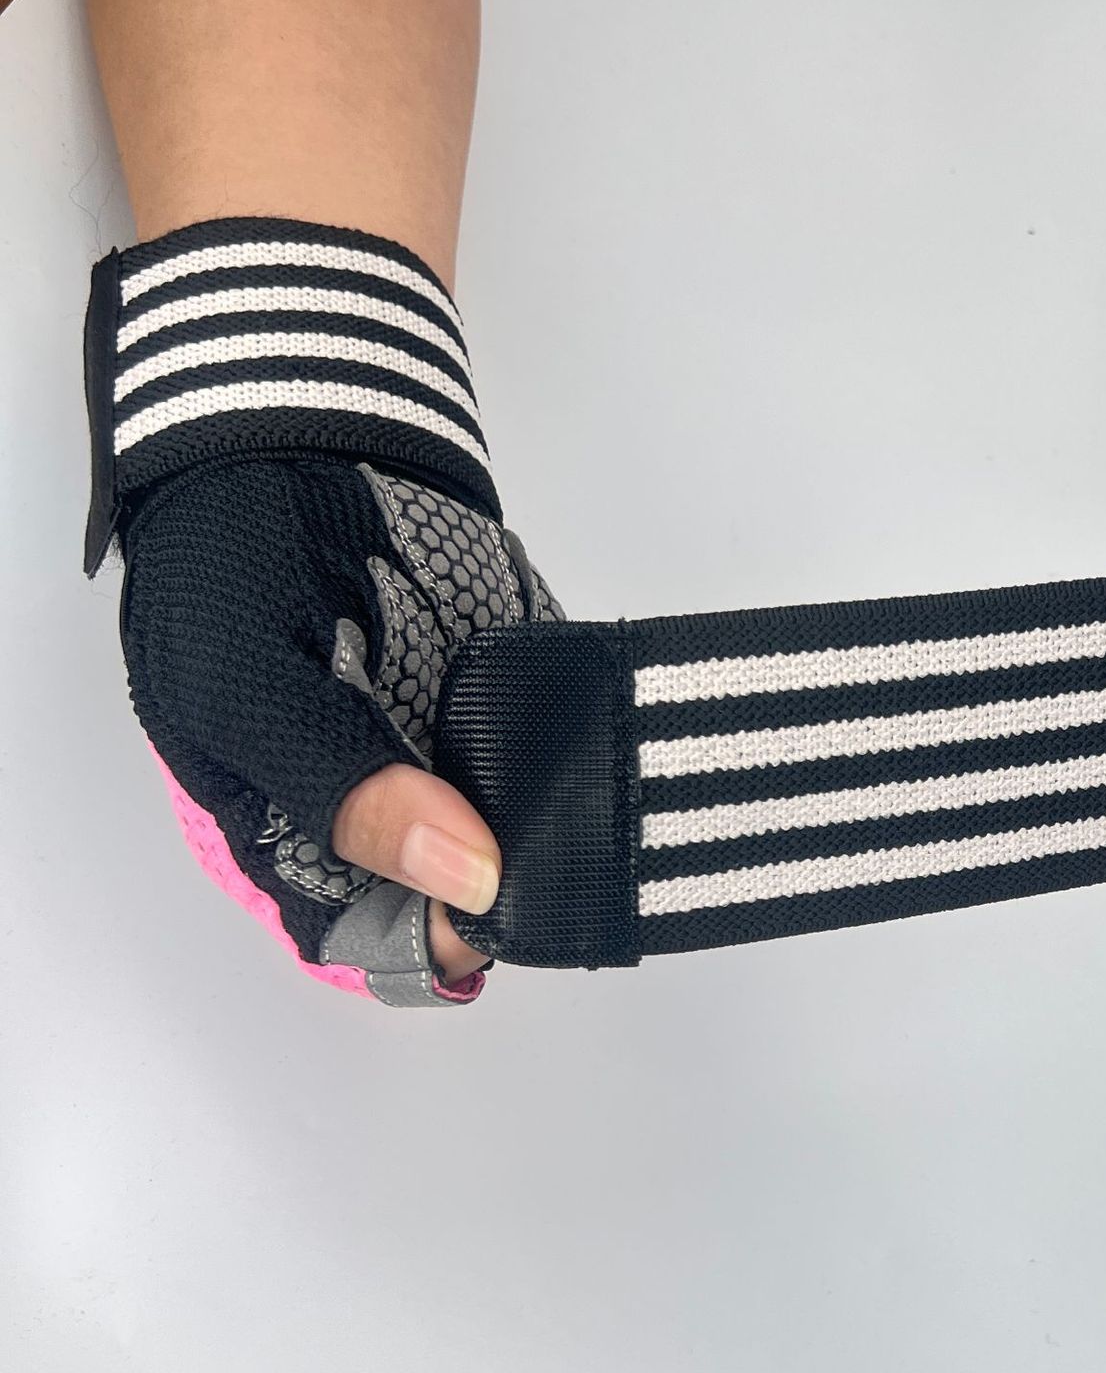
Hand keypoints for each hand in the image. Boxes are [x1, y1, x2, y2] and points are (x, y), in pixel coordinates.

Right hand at [123, 456, 560, 1003]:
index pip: (372, 935)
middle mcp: (376, 811)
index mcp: (290, 831)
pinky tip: (609, 754)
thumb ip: (344, 787)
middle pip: (462, 897)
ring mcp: (443, 758)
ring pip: (519, 836)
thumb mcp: (250, 684)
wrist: (290, 433)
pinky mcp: (500, 703)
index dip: (436, 939)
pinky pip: (555, 754)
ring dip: (561, 831)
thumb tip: (467, 878)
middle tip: (565, 854)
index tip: (493, 908)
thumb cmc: (230, 563)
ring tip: (597, 812)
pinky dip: (586, 758)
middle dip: (518, 886)